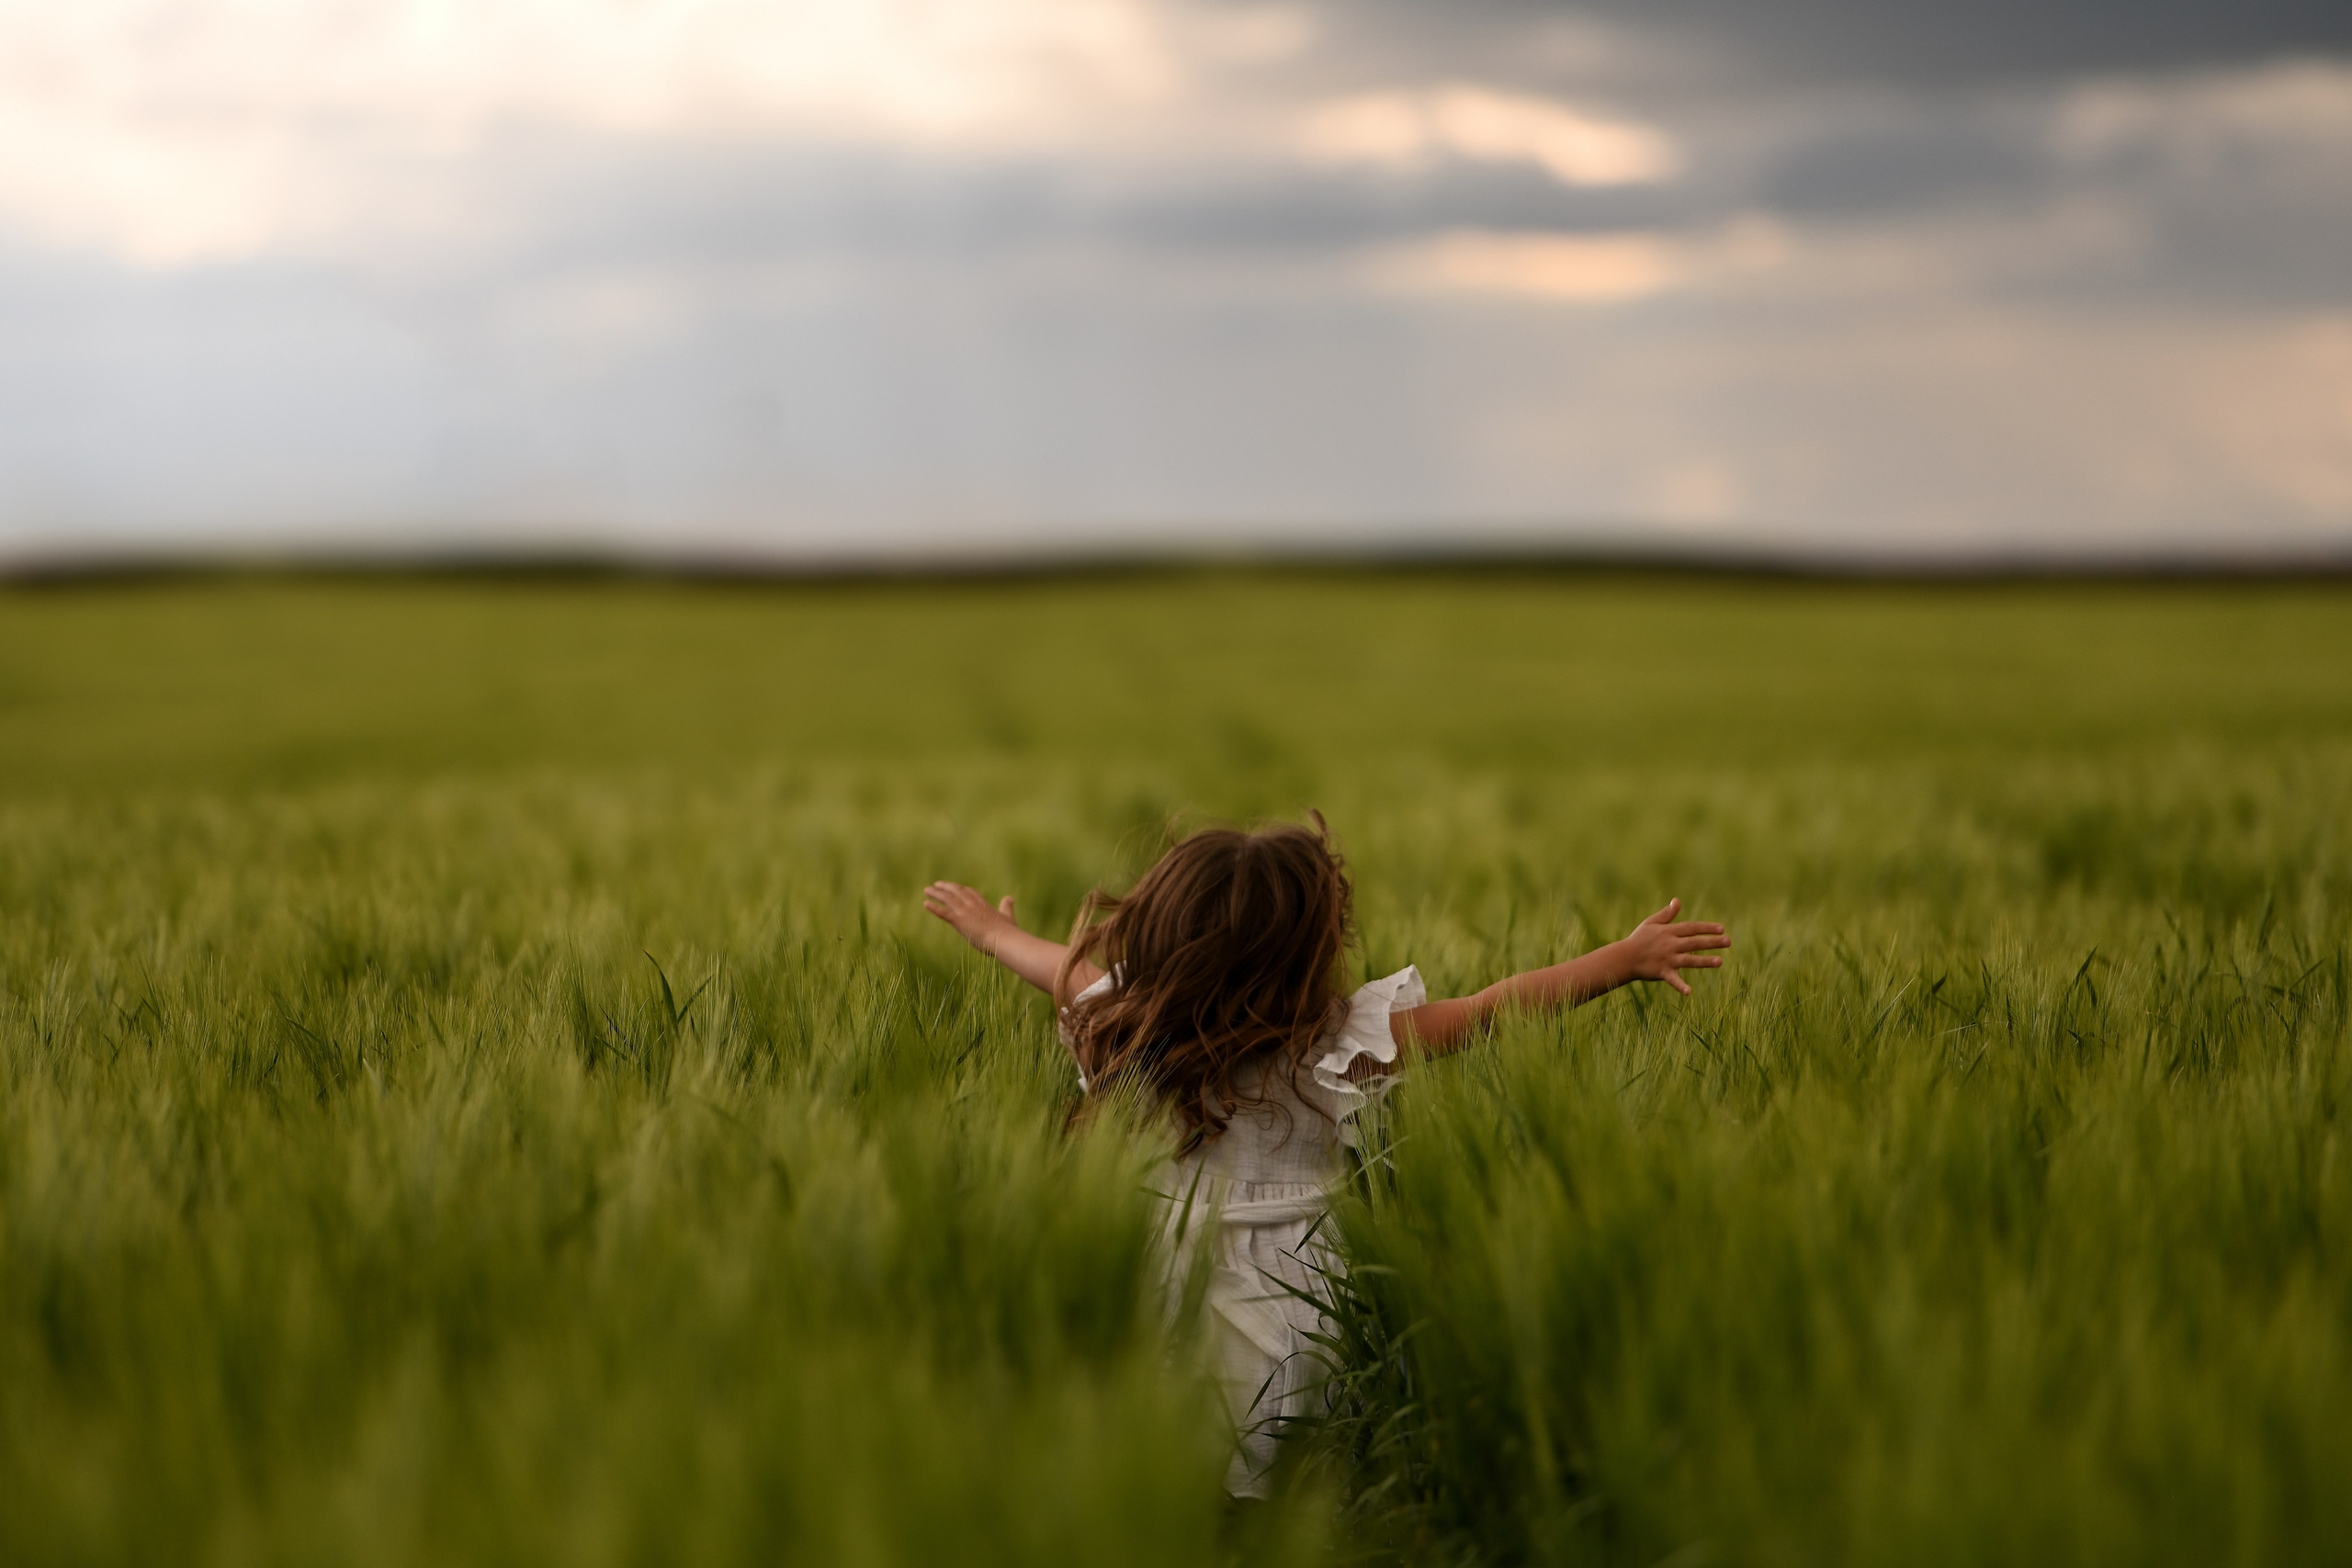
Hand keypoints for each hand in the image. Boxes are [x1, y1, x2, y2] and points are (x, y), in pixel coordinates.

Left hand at [922, 881, 1021, 955]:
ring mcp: (965, 911)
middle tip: (937, 884)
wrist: (1003, 938)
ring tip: (927, 890)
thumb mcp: (1008, 916)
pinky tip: (926, 903)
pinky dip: (934, 908)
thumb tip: (1010, 897)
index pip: (970, 892)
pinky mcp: (959, 920)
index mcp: (983, 904)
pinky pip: (943, 913)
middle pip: (956, 891)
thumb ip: (1007, 906)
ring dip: (936, 893)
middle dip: (946, 887)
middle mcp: (972, 905)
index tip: (956, 887)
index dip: (962, 889)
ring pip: (947, 899)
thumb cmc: (1007, 931)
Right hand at [1615, 898, 1729, 995]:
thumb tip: (1677, 901)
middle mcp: (1670, 945)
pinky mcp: (1663, 972)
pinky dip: (1680, 986)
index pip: (1692, 928)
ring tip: (1720, 961)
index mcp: (1669, 932)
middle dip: (1712, 942)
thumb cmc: (1639, 939)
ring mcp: (1667, 959)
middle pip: (1694, 942)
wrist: (1625, 957)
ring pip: (1689, 960)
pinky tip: (1689, 992)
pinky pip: (1673, 980)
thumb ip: (1667, 914)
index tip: (1722, 929)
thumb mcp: (1651, 923)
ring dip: (1705, 961)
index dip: (1707, 928)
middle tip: (1728, 942)